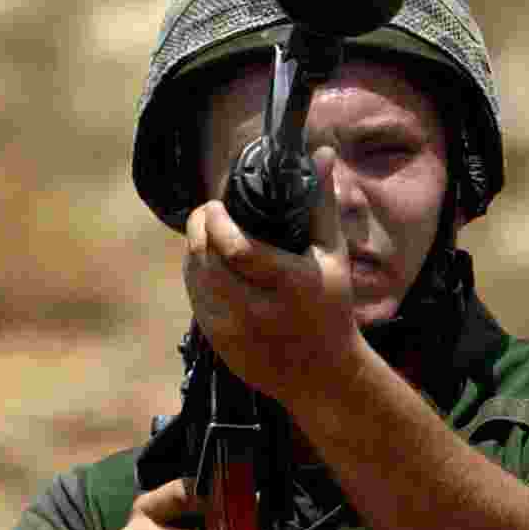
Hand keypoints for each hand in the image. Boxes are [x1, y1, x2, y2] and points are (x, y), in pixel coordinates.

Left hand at [183, 147, 364, 407]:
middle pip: (208, 264)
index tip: (215, 204)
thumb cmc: (332, 306)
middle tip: (204, 214)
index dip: (216, 223)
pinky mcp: (221, 347)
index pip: (237, 250)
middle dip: (198, 231)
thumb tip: (322, 153)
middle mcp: (259, 311)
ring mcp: (235, 333)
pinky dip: (196, 279)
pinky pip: (196, 303)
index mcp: (291, 284)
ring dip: (194, 253)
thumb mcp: (333, 253)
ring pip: (196, 282)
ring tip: (205, 236)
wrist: (324, 376)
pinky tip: (208, 266)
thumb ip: (321, 202)